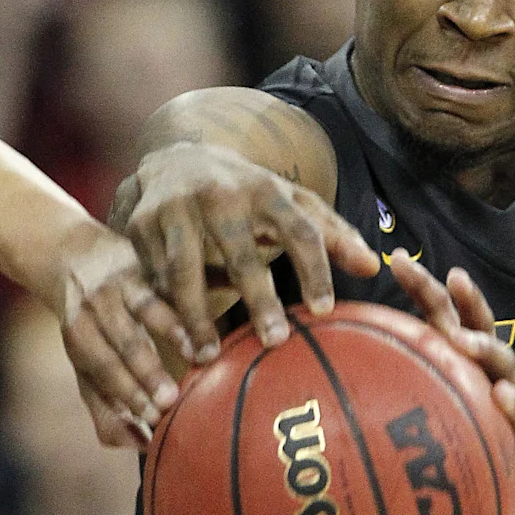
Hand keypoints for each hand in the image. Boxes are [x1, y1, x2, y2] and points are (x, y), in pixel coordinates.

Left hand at [54, 224, 196, 448]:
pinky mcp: (140, 263)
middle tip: (172, 401)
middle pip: (123, 343)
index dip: (128, 394)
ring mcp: (118, 284)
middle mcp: (95, 310)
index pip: (103, 369)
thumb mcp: (85, 370)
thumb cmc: (87, 330)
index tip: (155, 419)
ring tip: (200, 360)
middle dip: (147, 374)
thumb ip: (107, 411)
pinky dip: (185, 307)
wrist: (71, 258)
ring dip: (172, 337)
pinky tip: (208, 321)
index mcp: (80, 338)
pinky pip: (165, 286)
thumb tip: (141, 445)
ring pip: (146, 312)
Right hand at [118, 142, 379, 362]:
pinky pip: (154, 276)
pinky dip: (165, 310)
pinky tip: (175, 340)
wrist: (173, 158)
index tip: (325, 310)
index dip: (314, 269)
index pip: (299, 229)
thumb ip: (332, 233)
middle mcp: (220, 194)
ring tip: (207, 356)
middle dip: (258, 298)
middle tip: (276, 342)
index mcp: (266, 188)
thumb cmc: (245, 193)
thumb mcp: (289, 203)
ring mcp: (176, 208)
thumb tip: (374, 267)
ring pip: (185, 270)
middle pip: (241, 252)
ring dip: (196, 316)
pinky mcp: (141, 225)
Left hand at [387, 249, 514, 448]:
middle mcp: (482, 359)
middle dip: (467, 297)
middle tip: (453, 279)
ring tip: (464, 343)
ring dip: (483, 345)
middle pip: (475, 321)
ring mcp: (506, 384)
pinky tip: (502, 395)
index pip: (438, 308)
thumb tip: (329, 349)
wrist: (481, 459)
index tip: (397, 260)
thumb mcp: (412, 390)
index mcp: (454, 345)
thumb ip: (386, 370)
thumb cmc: (439, 420)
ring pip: (501, 358)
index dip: (420, 284)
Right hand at [388, 250, 514, 514]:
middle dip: (486, 350)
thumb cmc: (449, 483)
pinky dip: (428, 290)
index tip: (503, 399)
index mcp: (506, 427)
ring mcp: (467, 358)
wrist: (437, 451)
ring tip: (438, 278)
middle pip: (497, 359)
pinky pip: (438, 309)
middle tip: (465, 347)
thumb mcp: (466, 510)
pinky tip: (400, 266)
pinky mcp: (442, 338)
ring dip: (454, 302)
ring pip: (467, 324)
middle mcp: (492, 385)